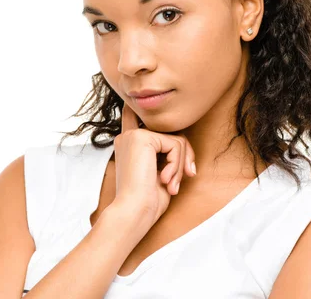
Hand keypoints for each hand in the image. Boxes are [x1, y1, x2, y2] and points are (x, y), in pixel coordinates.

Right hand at [110, 101, 196, 228]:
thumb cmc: (147, 200)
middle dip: (182, 157)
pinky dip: (177, 164)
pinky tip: (165, 179)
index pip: (133, 117)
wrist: (134, 211)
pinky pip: (175, 144)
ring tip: (170, 184)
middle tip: (179, 181)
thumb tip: (182, 139)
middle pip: (170, 134)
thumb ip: (165, 153)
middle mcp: (128, 136)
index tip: (129, 98)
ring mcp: (134, 135)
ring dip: (179, 165)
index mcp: (128, 144)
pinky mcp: (142, 138)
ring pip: (176, 140)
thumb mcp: (160, 172)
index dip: (133, 108)